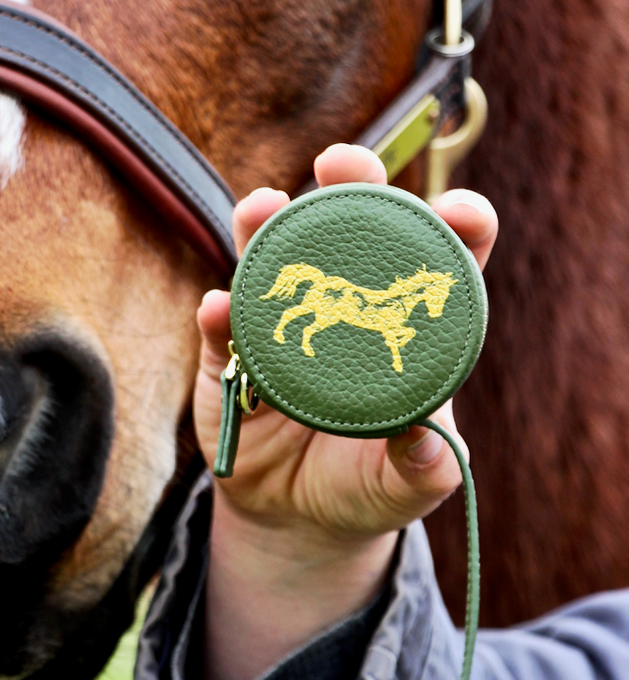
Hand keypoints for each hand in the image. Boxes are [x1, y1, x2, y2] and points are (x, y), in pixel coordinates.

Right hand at [194, 144, 497, 679]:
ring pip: (273, 256)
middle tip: (342, 165)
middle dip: (351, 183)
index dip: (457, 224)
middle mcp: (343, 304)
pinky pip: (220, 328)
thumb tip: (426, 441)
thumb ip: (424, 466)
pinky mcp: (229, 356)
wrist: (295, 515)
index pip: (438, 258)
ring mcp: (282, 322)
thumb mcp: (407, 484)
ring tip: (262, 209)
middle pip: (350, 228)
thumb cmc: (367, 485)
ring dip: (264, 225)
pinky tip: (218, 310)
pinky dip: (218, 314)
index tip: (462, 211)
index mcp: (403, 324)